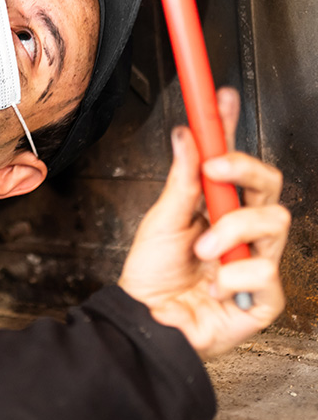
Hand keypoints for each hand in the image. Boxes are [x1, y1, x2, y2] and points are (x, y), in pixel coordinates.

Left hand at [119, 87, 289, 359]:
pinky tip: (213, 286)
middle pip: (269, 185)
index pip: (235, 163)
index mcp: (217, 207)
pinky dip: (233, 276)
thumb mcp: (161, 219)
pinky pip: (266, 273)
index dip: (232, 129)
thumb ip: (180, 180)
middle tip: (215, 169)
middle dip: (245, 169)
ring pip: (273, 222)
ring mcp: (256, 261)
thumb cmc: (154, 274)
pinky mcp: (264, 298)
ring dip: (231, 230)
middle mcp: (242, 230)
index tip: (222, 98)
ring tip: (201, 249)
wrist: (146, 321)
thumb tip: (185, 134)